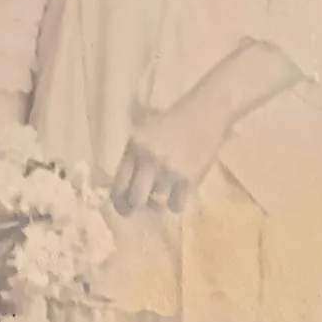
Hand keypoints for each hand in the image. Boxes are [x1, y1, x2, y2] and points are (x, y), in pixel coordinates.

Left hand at [111, 98, 228, 216]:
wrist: (204, 114)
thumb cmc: (172, 121)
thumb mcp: (143, 131)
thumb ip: (132, 154)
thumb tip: (123, 184)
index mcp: (134, 147)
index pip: (118, 182)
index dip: (118, 200)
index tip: (122, 206)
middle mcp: (149, 161)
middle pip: (135, 198)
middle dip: (135, 207)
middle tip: (140, 207)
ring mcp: (169, 171)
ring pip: (156, 204)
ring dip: (157, 205)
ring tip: (160, 199)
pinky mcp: (189, 179)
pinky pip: (176, 204)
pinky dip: (175, 204)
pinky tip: (177, 196)